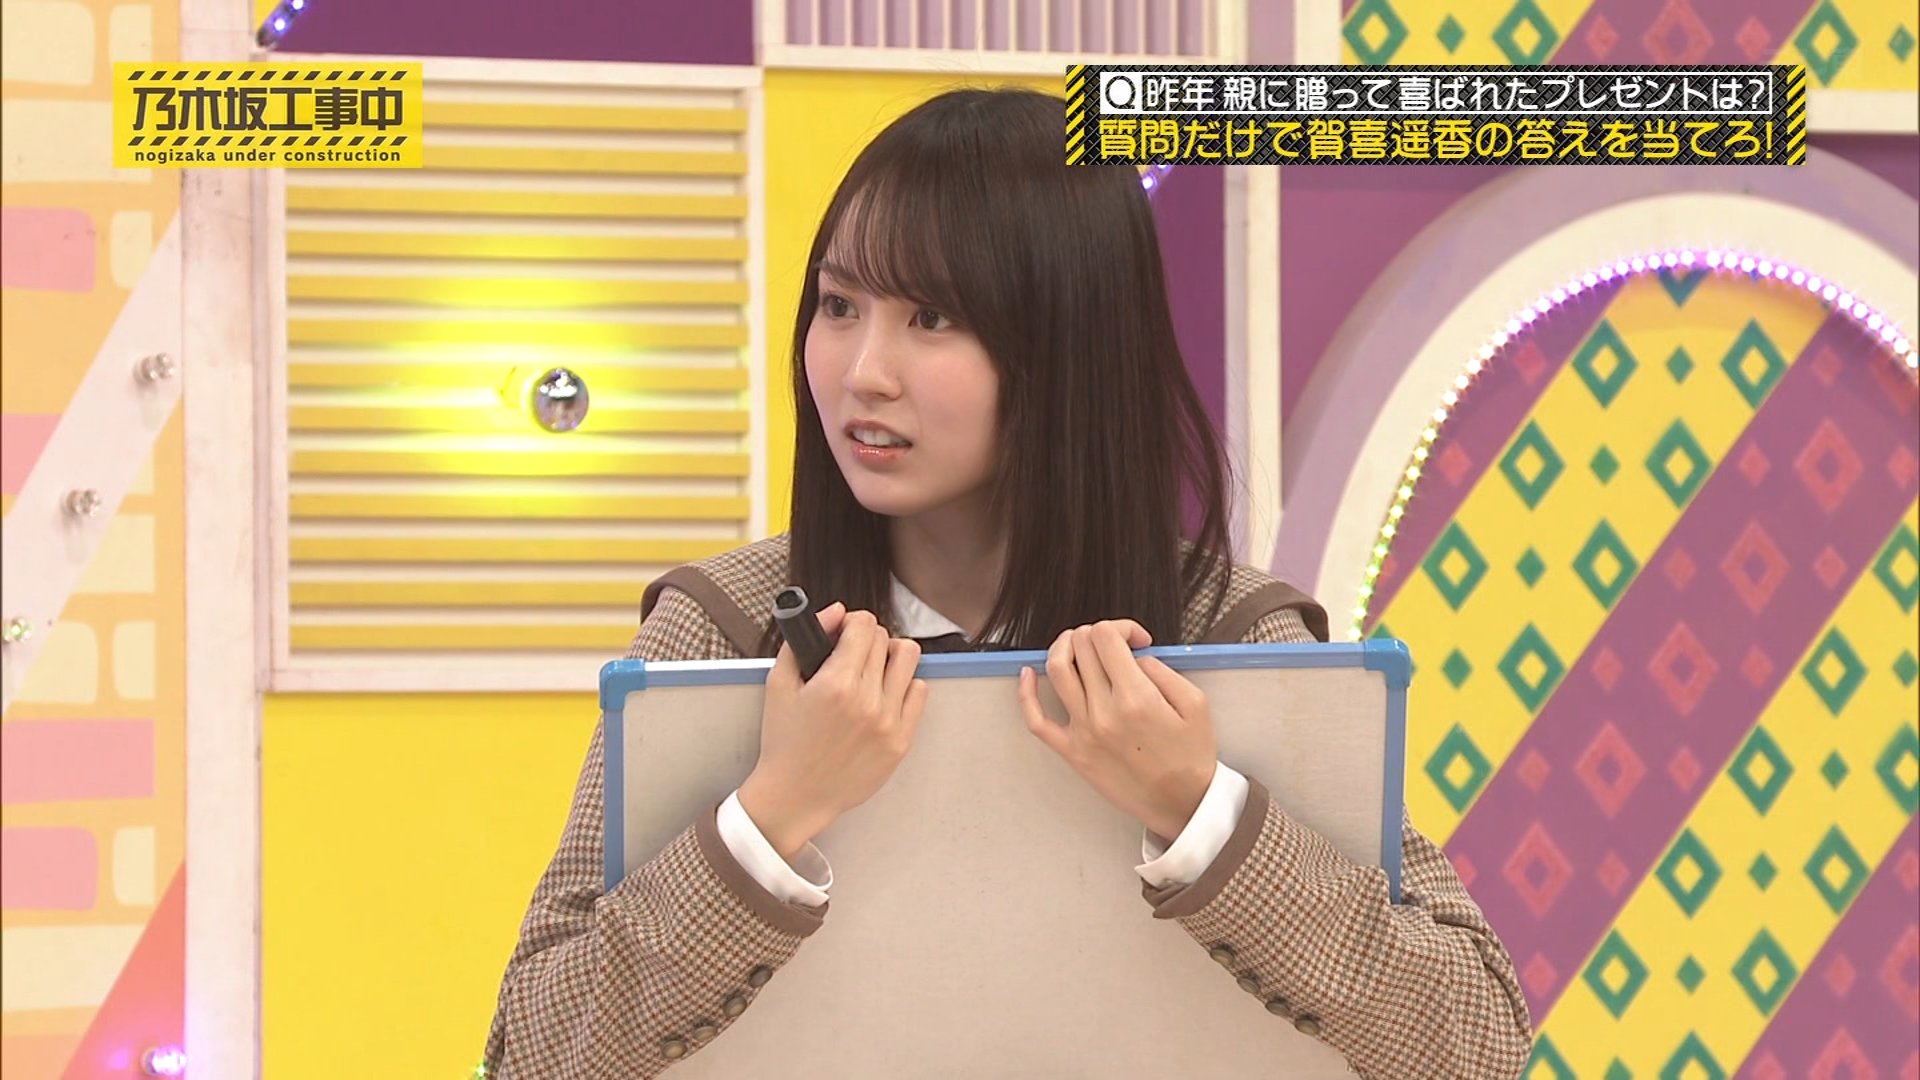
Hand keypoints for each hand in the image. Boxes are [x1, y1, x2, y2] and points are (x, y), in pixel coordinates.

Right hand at [739, 605, 928, 859]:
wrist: (795, 795)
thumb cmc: (784, 742)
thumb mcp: (779, 684)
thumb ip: (804, 640)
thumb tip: (835, 611)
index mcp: (836, 684)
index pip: (864, 625)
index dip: (852, 622)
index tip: (844, 632)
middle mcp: (868, 701)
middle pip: (885, 640)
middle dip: (867, 640)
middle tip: (852, 655)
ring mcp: (889, 722)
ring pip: (908, 660)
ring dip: (890, 657)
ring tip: (873, 670)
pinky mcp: (901, 741)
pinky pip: (920, 692)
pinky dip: (904, 686)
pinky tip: (884, 694)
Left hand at [1017, 620, 1216, 840]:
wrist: (1182, 804)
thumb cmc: (1191, 756)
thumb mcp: (1195, 704)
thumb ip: (1162, 670)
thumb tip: (1132, 656)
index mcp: (1136, 697)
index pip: (1106, 637)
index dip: (1121, 627)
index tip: (1136, 640)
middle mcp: (1104, 712)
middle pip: (1081, 647)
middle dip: (1097, 634)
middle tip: (1114, 646)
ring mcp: (1083, 732)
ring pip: (1056, 670)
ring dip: (1064, 646)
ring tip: (1079, 646)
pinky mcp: (1072, 752)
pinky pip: (1036, 720)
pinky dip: (1026, 692)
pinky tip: (1028, 673)